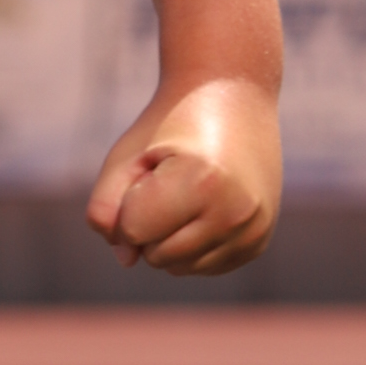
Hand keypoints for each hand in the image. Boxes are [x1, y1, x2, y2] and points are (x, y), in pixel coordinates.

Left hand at [87, 76, 280, 277]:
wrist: (232, 97)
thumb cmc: (170, 126)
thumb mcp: (126, 156)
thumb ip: (106, 208)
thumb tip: (125, 259)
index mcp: (202, 183)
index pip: (134, 231)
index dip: (127, 203)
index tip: (147, 170)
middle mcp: (235, 212)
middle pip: (157, 256)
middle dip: (147, 223)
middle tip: (169, 177)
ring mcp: (253, 230)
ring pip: (180, 268)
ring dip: (169, 237)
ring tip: (187, 191)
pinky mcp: (259, 241)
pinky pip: (204, 267)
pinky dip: (191, 245)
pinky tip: (202, 207)